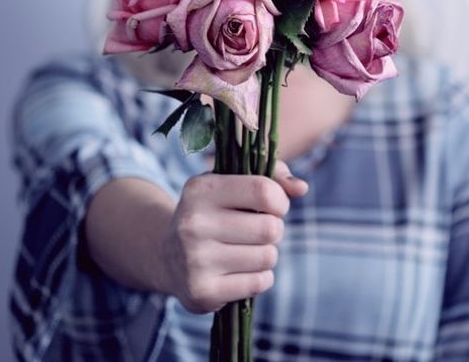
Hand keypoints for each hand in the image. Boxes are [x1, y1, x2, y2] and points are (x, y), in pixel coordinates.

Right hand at [160, 160, 308, 312]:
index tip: (272, 206)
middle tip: (257, 232)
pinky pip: (259, 283)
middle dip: (273, 230)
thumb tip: (301, 188)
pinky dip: (259, 278)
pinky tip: (240, 272)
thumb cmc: (213, 213)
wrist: (167, 257)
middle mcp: (193, 223)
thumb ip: (271, 177)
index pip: (264, 191)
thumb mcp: (231, 184)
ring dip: (266, 255)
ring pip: (267, 257)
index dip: (279, 200)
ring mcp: (195, 259)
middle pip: (270, 228)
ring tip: (246, 251)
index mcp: (201, 189)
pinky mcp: (203, 291)